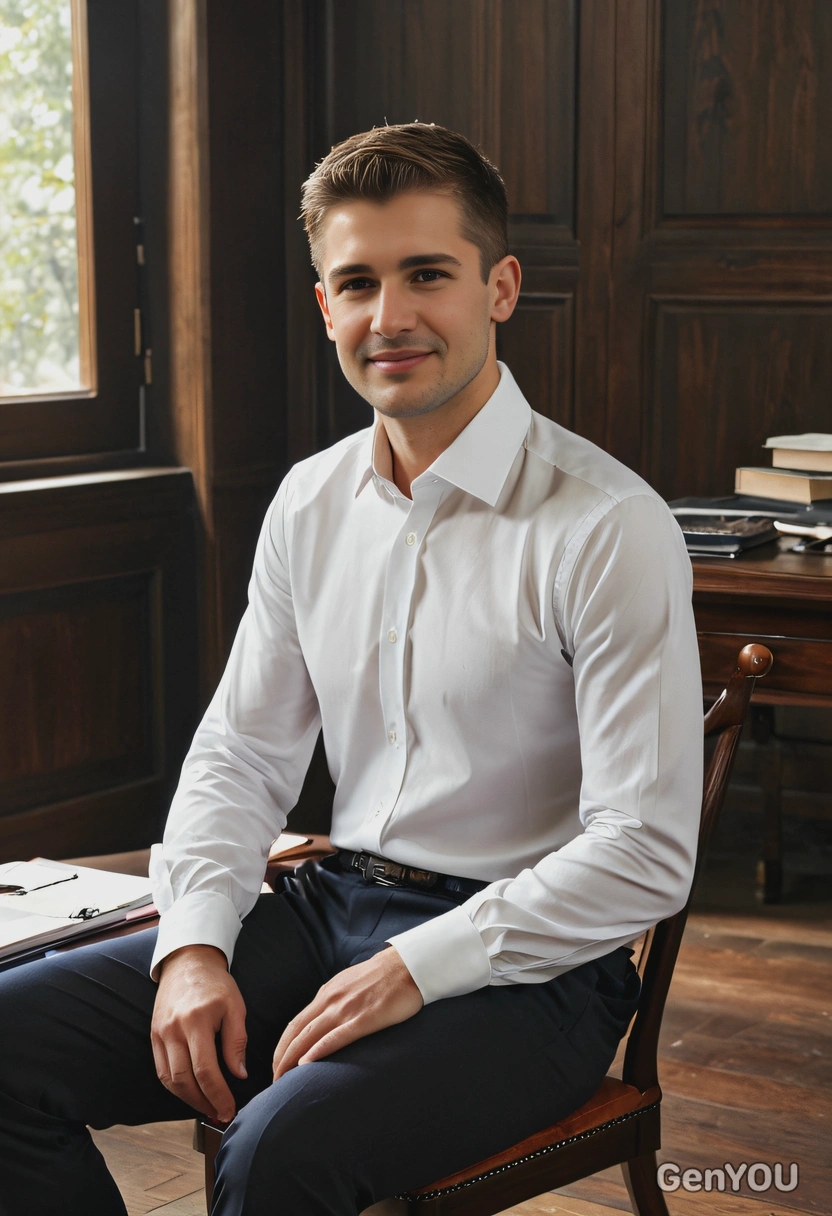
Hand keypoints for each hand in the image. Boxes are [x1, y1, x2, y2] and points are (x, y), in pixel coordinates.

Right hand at [151, 944, 246, 1123]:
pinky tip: (191, 1091)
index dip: (218, 1095)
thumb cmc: (216, 983)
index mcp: (197, 1021)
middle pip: (184, 1080)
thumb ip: (237, 1042)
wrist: (188, 961)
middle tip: (220, 1114)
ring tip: (207, 1107)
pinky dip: (175, 1086)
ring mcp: (160, 1033)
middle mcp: (174, 1030)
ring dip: (188, 1099)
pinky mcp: (153, 1035)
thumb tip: (239, 1075)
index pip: (206, 1070)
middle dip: (203, 1103)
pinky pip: (161, 1069)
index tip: (230, 1109)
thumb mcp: (235, 1006)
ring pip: (169, 1079)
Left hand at [272, 946, 422, 1080]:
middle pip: (297, 1032)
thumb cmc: (382, 977)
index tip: (278, 1065)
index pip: (296, 1023)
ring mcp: (346, 1009)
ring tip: (282, 1080)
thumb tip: (324, 1018)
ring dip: (292, 1059)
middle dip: (281, 1057)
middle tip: (274, 1080)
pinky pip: (336, 1037)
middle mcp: (331, 1000)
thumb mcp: (350, 984)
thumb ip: (335, 1000)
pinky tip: (306, 1065)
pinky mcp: (364, 1018)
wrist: (407, 965)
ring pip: (310, 1036)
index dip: (283, 1046)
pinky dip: (318, 1051)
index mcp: (327, 994)